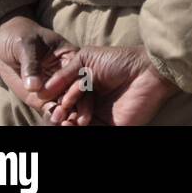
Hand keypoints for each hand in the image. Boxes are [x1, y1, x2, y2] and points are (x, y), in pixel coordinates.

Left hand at [0, 15, 80, 120]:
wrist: (6, 43)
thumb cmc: (20, 37)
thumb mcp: (25, 45)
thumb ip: (31, 64)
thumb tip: (35, 86)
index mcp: (70, 57)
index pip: (80, 74)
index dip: (80, 89)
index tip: (73, 102)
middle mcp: (67, 75)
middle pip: (77, 92)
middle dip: (76, 108)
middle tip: (72, 122)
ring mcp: (54, 88)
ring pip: (65, 105)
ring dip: (66, 116)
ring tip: (63, 125)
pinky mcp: (41, 98)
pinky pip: (49, 110)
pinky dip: (52, 118)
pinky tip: (53, 124)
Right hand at [44, 45, 179, 125]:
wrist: (148, 69)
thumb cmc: (120, 60)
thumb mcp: (86, 58)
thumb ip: (65, 72)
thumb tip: (43, 88)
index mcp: (85, 88)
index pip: (63, 100)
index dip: (55, 102)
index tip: (47, 101)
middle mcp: (91, 104)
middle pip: (67, 116)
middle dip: (59, 115)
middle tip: (57, 114)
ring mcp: (101, 117)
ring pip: (76, 126)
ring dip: (66, 124)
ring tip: (65, 119)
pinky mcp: (112, 128)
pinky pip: (90, 133)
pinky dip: (78, 130)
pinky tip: (74, 123)